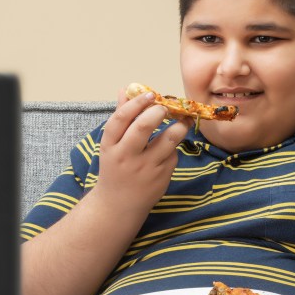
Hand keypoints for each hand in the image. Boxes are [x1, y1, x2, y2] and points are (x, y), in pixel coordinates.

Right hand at [94, 87, 191, 213]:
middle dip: (158, 112)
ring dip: (179, 126)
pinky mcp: (161, 177)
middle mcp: (126, 156)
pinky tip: (171, 147)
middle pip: (142, 127)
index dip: (136, 103)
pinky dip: (174, 148)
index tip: (150, 95)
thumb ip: (121, 117)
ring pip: (168, 140)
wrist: (118, 205)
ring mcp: (145, 168)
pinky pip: (173, 155)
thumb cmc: (116, 168)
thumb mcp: (112, 145)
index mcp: (110, 145)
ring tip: (184, 120)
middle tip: (166, 107)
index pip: (121, 118)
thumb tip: (126, 90)